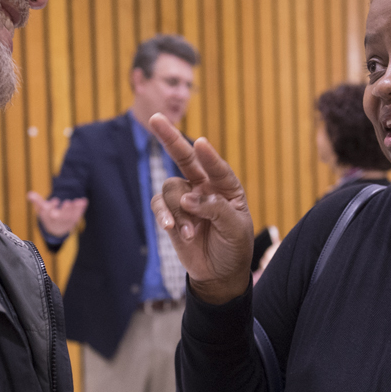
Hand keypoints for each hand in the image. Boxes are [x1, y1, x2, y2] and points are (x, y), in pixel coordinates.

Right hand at [28, 192, 87, 238]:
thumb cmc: (47, 215)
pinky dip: (81, 209)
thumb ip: (36, 201)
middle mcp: (57, 221)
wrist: (55, 230)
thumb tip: (30, 194)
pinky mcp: (73, 221)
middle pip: (61, 217)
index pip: (48, 213)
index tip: (55, 200)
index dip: (51, 206)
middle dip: (64, 210)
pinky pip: (78, 215)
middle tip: (68, 202)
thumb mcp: (40, 208)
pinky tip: (84, 201)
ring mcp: (66, 222)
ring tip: (78, 201)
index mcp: (47, 218)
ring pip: (71, 216)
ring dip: (75, 209)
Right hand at [146, 113, 253, 304]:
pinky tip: (171, 229)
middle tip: (155, 118)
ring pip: (171, 188)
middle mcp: (204, 186)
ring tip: (189, 233)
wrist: (218, 273)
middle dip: (170, 139)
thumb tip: (188, 199)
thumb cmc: (233, 247)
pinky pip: (160, 205)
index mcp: (226, 186)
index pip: (217, 167)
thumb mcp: (234, 229)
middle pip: (184, 158)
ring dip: (178, 210)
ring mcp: (185, 198)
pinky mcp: (170, 213)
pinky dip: (164, 215)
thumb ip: (214, 210)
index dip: (209, 156)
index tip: (201, 143)